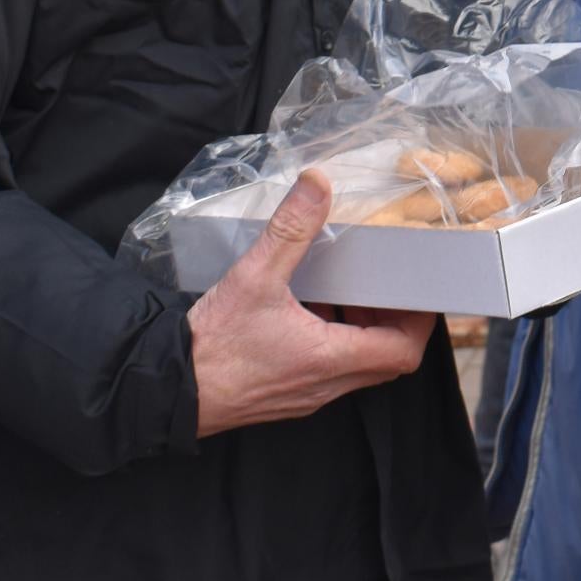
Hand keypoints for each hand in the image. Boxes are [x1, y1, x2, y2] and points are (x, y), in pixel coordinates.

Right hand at [189, 172, 438, 437]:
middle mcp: (325, 386)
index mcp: (329, 359)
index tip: (417, 290)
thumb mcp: (254, 276)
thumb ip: (290, 229)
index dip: (419, 321)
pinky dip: (331, 339)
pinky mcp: (284, 396)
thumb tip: (317, 184)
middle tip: (387, 283)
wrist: (161, 391)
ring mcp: (305, 395)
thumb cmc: (210, 345)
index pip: (402, 352)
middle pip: (386, 360)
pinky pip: (326, 370)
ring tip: (349, 288)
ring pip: (356, 366)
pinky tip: (307, 308)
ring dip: (361, 329)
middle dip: (394, 321)